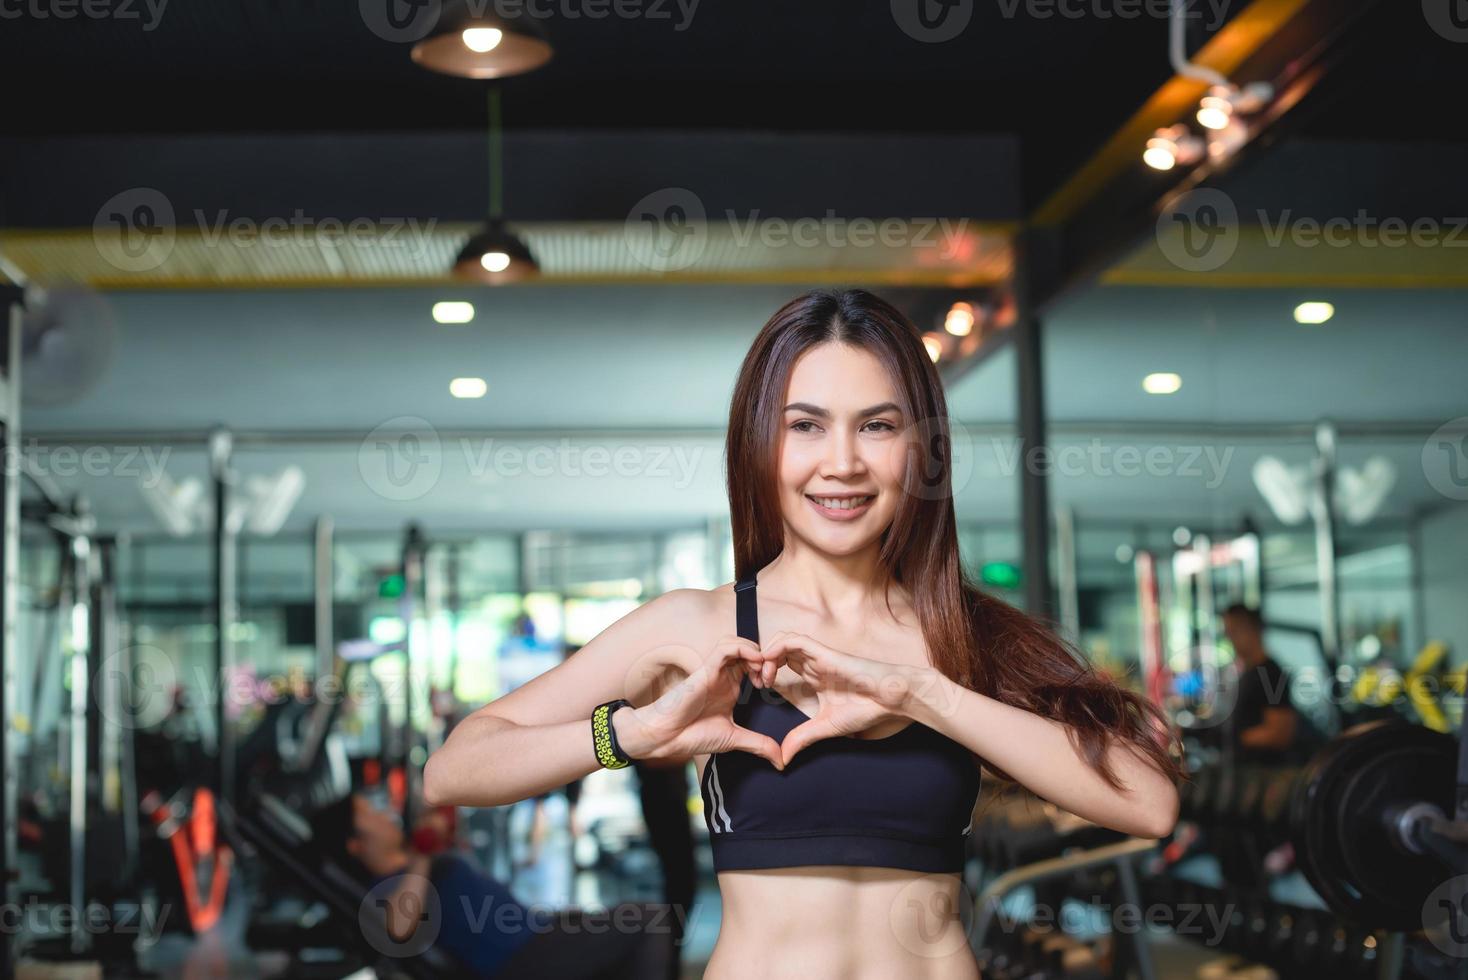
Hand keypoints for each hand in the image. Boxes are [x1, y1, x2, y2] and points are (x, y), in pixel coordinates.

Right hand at [614, 637, 784, 769]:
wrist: (666, 737)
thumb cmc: (692, 735)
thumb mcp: (734, 739)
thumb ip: (758, 745)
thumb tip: (781, 761)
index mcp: (731, 688)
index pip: (754, 665)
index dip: (769, 670)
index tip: (775, 687)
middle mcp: (724, 676)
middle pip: (749, 650)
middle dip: (766, 658)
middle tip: (772, 676)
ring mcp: (715, 671)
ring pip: (738, 643)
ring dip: (756, 651)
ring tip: (763, 669)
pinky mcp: (706, 668)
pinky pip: (726, 648)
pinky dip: (743, 648)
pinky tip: (754, 661)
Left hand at [758, 631, 922, 766]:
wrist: (889, 699)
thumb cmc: (865, 709)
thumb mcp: (824, 727)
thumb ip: (802, 738)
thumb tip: (783, 758)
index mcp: (813, 676)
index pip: (781, 664)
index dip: (765, 672)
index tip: (757, 690)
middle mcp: (812, 663)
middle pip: (777, 650)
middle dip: (760, 662)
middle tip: (755, 682)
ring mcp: (817, 656)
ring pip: (782, 641)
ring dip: (766, 655)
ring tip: (762, 676)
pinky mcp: (824, 652)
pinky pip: (794, 640)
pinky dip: (777, 648)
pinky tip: (770, 665)